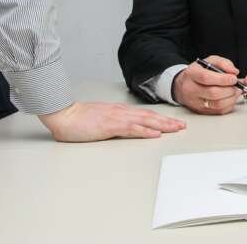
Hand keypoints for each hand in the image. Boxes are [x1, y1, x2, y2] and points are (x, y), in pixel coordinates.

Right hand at [38, 101, 185, 141]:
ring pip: (145, 121)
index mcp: (120, 111)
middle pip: (150, 117)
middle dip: (168, 122)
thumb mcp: (101, 120)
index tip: (174, 123)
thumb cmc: (80, 119)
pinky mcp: (110, 126)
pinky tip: (155, 134)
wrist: (65, 115)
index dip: (161, 119)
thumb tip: (126, 128)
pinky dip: (145, 131)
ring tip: (175, 129)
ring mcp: (117, 118)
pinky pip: (131, 128)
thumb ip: (114, 122)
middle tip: (182, 126)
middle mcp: (122, 112)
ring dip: (162, 125)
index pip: (146, 115)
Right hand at [172, 55, 241, 114]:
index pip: (207, 78)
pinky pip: (218, 111)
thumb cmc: (198, 72)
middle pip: (213, 93)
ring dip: (231, 98)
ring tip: (236, 91)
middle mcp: (191, 90)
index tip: (234, 78)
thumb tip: (234, 72)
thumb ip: (223, 63)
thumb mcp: (209, 61)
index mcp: (192, 74)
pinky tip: (231, 98)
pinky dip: (229, 105)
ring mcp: (195, 102)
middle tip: (237, 85)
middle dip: (229, 89)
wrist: (182, 86)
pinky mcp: (201, 111)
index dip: (223, 79)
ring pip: (217, 105)